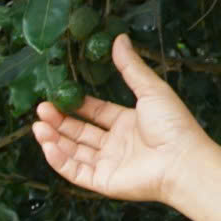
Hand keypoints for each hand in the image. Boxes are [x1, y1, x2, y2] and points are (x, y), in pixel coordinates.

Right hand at [29, 36, 213, 204]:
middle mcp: (116, 145)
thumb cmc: (172, 125)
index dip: (75, 105)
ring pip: (74, 152)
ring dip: (54, 139)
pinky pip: (76, 172)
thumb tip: (119, 38)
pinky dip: (59, 160)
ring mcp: (109, 165)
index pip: (95, 113)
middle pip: (80, 132)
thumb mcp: (150, 89)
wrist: (182, 160)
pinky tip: (48, 145)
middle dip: (59, 122)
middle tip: (41, 109)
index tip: (56, 97)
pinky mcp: (104, 182)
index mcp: (128, 123)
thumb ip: (130, 67)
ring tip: (37, 126)